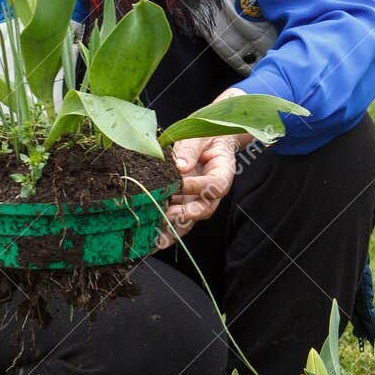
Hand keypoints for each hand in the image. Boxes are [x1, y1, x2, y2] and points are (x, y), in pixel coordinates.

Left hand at [155, 88, 252, 250]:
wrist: (210, 138)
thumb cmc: (206, 134)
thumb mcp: (199, 136)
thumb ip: (190, 149)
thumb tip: (180, 166)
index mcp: (223, 172)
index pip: (214, 185)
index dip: (198, 186)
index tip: (180, 183)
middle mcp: (212, 191)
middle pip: (205, 209)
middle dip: (186, 216)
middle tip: (168, 217)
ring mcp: (198, 198)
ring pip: (190, 219)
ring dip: (174, 230)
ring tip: (157, 239)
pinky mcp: (185, 202)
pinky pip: (178, 218)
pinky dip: (166, 227)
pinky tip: (151, 236)